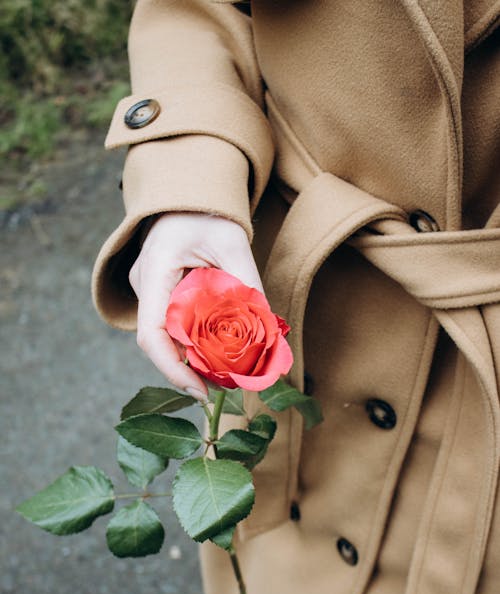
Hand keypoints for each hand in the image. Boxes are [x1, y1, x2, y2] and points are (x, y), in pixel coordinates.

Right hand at [128, 212, 262, 399]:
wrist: (191, 193)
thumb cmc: (210, 213)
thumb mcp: (234, 247)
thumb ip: (249, 289)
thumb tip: (269, 336)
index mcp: (154, 270)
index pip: (152, 334)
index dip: (173, 369)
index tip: (201, 391)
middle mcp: (144, 284)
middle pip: (159, 343)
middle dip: (189, 370)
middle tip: (225, 387)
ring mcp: (147, 290)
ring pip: (166, 337)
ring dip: (193, 359)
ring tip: (226, 375)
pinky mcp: (158, 293)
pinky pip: (172, 325)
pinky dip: (192, 343)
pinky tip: (216, 353)